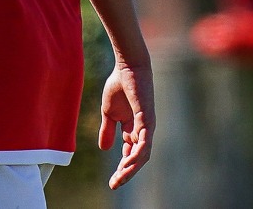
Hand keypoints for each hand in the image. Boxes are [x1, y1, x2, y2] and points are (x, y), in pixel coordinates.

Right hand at [99, 60, 154, 189]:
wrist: (126, 68)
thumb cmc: (119, 86)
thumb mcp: (108, 113)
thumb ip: (107, 130)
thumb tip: (104, 149)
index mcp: (132, 130)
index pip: (128, 154)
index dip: (121, 168)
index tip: (111, 182)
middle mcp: (142, 131)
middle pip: (136, 159)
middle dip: (125, 173)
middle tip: (114, 185)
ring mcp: (147, 127)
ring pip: (142, 155)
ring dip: (131, 168)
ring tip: (120, 177)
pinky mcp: (148, 120)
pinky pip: (144, 142)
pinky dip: (138, 154)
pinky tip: (128, 162)